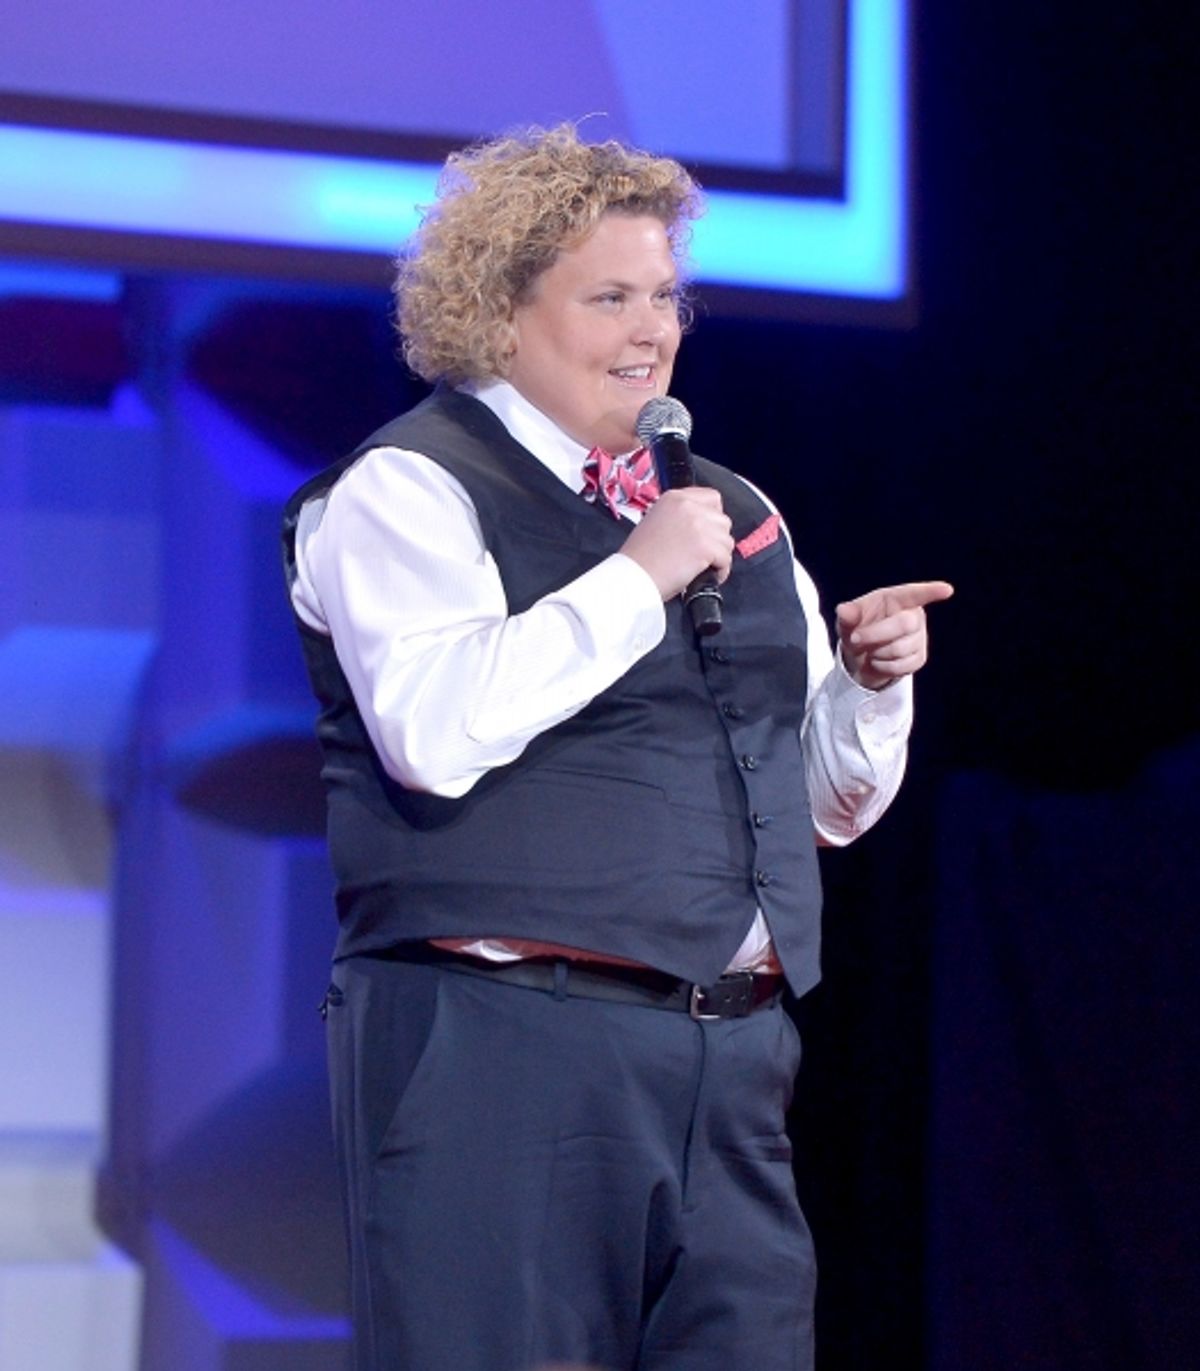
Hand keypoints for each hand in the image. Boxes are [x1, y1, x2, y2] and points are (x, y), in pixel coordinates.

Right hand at [621, 488, 733, 601]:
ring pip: (727, 540)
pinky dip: (720, 571)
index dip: (713, 517)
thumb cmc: (640, 557)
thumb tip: (701, 526)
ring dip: (719, 555)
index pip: (712, 498)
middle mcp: (688, 506)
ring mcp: (698, 525)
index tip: (707, 532)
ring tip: (704, 567)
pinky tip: (706, 576)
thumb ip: (679, 517)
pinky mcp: (705, 546)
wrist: (633, 576)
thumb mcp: (656, 521)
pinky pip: (726, 559)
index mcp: (675, 497)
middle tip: (704, 554)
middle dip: (717, 538)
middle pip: (723, 520)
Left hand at [836, 581, 954, 689]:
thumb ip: (847, 615)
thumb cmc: (858, 628)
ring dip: (877, 653)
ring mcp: (919, 637)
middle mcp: (913, 615)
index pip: (915, 593)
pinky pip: (903, 665)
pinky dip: (884, 666)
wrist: (861, 656)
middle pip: (905, 624)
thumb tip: (843, 611)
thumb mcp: (848, 620)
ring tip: (870, 650)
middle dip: (876, 634)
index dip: (931, 591)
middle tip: (856, 639)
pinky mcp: (920, 657)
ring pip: (902, 648)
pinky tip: (879, 661)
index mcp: (897, 599)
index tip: (946, 590)